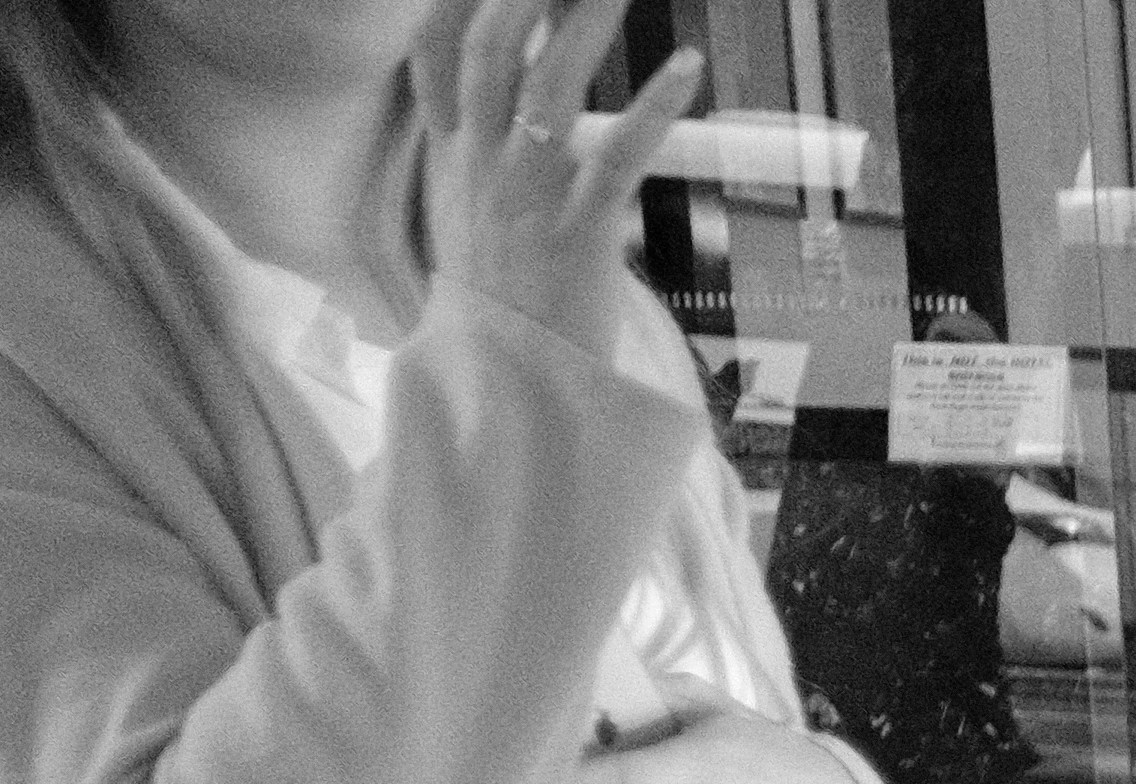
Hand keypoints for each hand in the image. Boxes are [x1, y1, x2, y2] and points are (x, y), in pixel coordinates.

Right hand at [417, 0, 702, 363]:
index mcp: (453, 156)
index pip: (439, 53)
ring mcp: (527, 196)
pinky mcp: (579, 233)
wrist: (507, 384)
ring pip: (547, 88)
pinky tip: (687, 67)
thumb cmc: (502, 299)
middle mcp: (480, 164)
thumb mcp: (471, 213)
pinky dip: (655, 107)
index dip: (463, 1)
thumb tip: (521, 100)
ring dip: (586, 25)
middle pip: (492, 52)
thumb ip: (484, 152)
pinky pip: (619, 155)